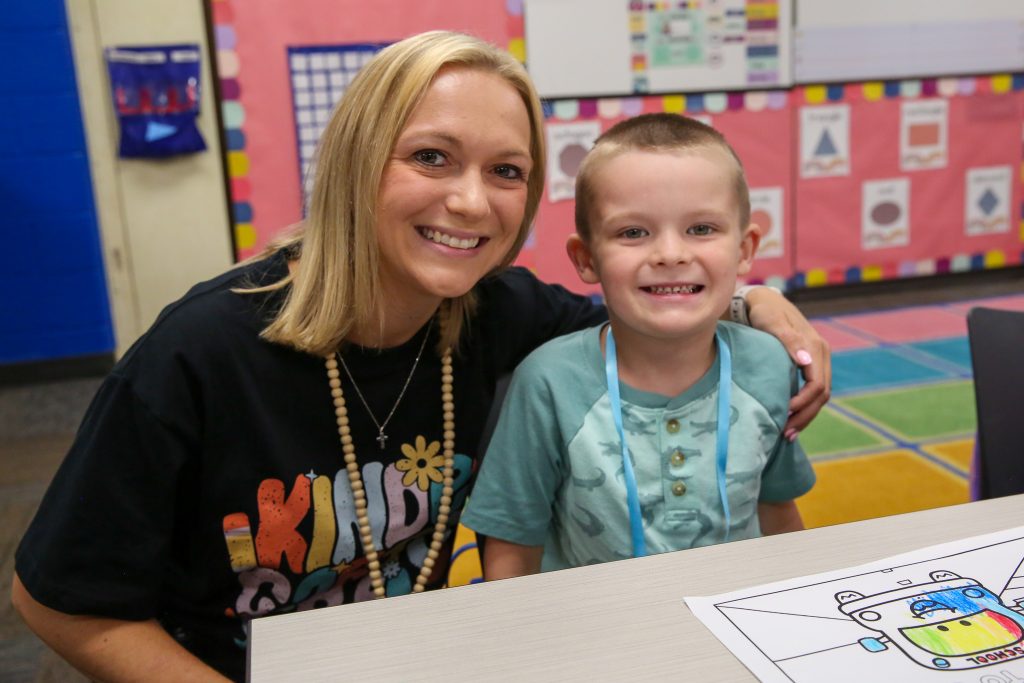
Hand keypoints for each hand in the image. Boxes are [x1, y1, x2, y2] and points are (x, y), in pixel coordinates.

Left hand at [744, 287, 830, 433]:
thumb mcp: (771, 321)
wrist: (760, 301)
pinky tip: (789, 419)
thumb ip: (787, 339)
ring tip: (787, 433)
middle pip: (822, 395)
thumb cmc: (762, 310)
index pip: (817, 385)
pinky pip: (812, 390)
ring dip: (806, 415)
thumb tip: (805, 362)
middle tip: (785, 434)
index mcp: (815, 347)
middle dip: (805, 416)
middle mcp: (820, 354)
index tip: (783, 415)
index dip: (803, 404)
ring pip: (819, 396)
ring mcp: (816, 359)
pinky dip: (804, 407)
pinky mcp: (808, 364)